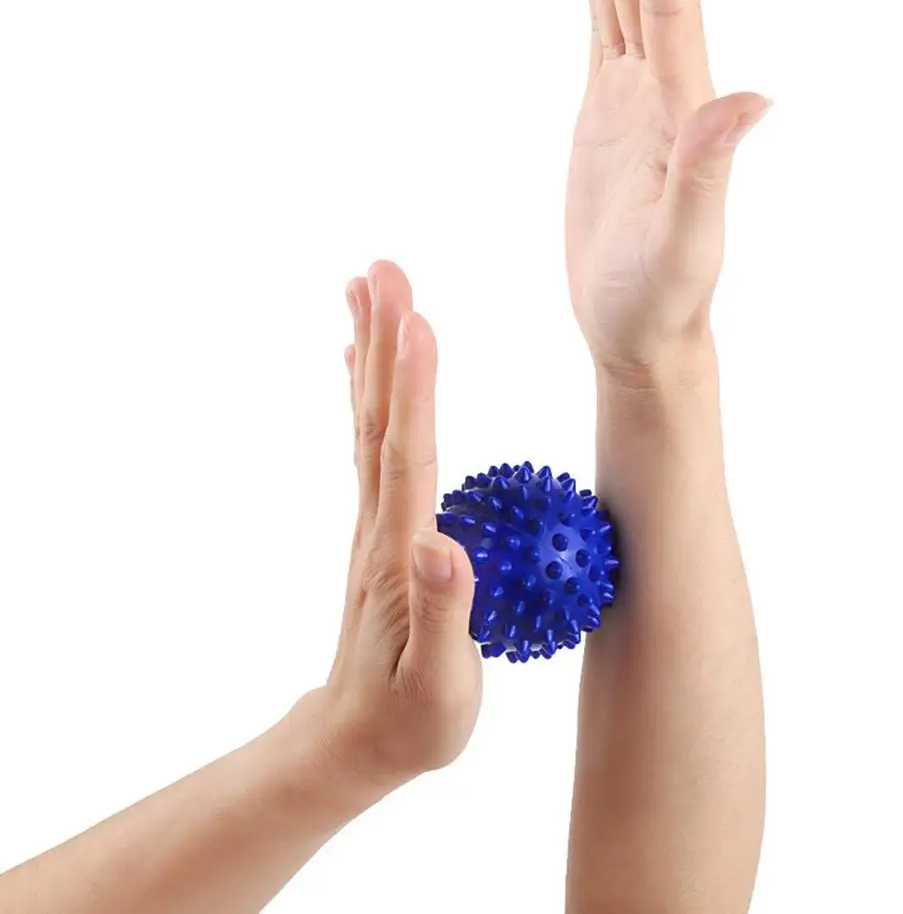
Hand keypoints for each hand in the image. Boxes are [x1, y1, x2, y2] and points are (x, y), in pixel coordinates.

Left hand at [313, 262, 481, 789]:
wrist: (352, 740)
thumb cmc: (409, 719)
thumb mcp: (440, 684)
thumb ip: (443, 611)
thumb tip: (440, 541)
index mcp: (401, 552)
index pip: (408, 457)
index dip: (414, 388)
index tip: (417, 320)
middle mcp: (380, 524)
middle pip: (380, 418)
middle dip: (385, 340)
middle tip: (384, 269)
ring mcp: (373, 521)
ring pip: (370, 421)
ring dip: (371, 351)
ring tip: (370, 288)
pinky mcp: (378, 527)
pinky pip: (369, 444)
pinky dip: (365, 392)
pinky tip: (360, 360)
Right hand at [567, 0, 769, 376]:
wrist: (637, 330)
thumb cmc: (661, 301)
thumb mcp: (685, 244)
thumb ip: (710, 172)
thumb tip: (753, 96)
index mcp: (682, 116)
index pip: (670, 8)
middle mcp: (664, 97)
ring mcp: (632, 106)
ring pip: (622, 0)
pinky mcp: (605, 123)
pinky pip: (601, 36)